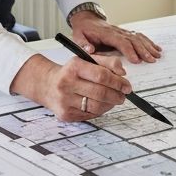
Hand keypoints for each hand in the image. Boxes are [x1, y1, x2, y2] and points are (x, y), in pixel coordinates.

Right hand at [10, 52, 130, 121]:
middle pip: (100, 92)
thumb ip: (108, 62)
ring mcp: (65, 101)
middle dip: (117, 95)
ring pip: (96, 106)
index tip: (127, 85)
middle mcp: (66, 84)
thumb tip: (123, 73)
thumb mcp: (88, 59)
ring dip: (110, 104)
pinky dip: (100, 111)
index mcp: (74, 67)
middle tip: (124, 95)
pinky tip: (103, 105)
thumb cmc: (72, 71)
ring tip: (116, 100)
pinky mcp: (65, 115)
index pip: (101, 75)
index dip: (118, 81)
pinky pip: (89, 115)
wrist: (48, 84)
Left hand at [70, 10, 161, 63]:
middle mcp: (117, 31)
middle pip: (133, 40)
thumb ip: (83, 43)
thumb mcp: (78, 36)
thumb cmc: (83, 30)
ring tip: (156, 56)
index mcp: (107, 33)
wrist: (87, 20)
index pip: (121, 41)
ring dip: (148, 46)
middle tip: (151, 60)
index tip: (136, 60)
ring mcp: (123, 31)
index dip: (129, 50)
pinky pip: (139, 37)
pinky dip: (148, 42)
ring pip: (138, 38)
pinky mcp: (125, 33)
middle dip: (143, 50)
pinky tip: (155, 48)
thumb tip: (90, 49)